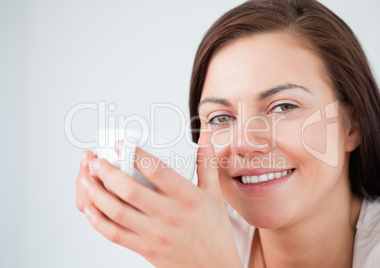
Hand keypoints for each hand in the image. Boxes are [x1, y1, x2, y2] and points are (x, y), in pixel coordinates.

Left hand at [79, 132, 242, 267]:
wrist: (214, 266)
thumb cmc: (213, 233)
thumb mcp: (214, 194)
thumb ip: (207, 164)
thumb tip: (206, 140)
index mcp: (186, 197)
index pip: (156, 169)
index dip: (135, 154)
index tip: (123, 144)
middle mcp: (168, 214)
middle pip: (129, 190)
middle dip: (106, 172)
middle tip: (96, 161)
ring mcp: (154, 233)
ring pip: (116, 211)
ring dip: (96, 194)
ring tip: (86, 180)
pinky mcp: (145, 248)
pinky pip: (114, 234)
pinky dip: (98, 221)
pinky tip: (91, 209)